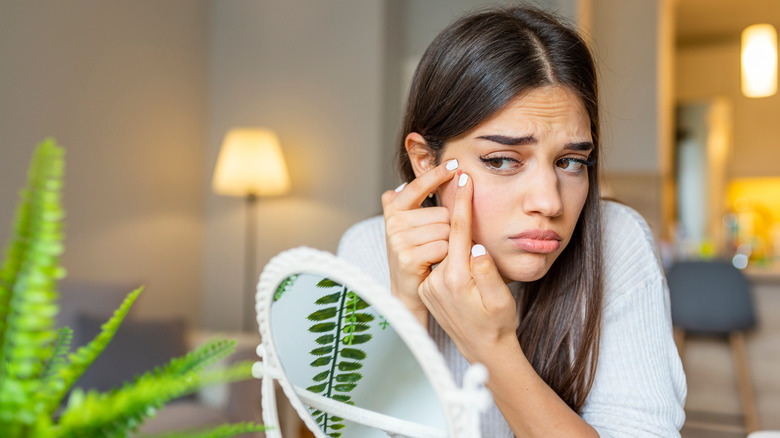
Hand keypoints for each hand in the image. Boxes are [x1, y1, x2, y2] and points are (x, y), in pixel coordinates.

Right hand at [381, 160, 457, 325]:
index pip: (418, 185)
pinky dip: (446, 256)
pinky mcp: (406, 257)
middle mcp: (393, 221)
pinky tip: (435, 263)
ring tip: (436, 255)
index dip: (436, 174)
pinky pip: (443, 246)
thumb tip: (419, 177)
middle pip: (442, 213)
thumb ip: (415, 200)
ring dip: (448, 244)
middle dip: (448, 228)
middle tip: (436, 244)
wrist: (408, 292)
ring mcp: (398, 239)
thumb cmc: (417, 254)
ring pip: (445, 230)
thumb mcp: (413, 225)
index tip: (455, 164)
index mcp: (394, 208)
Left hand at [418, 172, 518, 363]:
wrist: (484, 349)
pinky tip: (456, 249)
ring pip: (441, 247)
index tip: (463, 178)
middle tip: (458, 184)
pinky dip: (446, 250)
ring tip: (460, 220)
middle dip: (453, 212)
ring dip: (450, 233)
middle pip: (445, 235)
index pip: (457, 230)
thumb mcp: (501, 299)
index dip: (461, 202)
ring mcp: (430, 286)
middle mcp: (438, 281)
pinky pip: (439, 261)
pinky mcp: (427, 289)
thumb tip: (476, 246)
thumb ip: (487, 272)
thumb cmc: (499, 324)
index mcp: (457, 279)